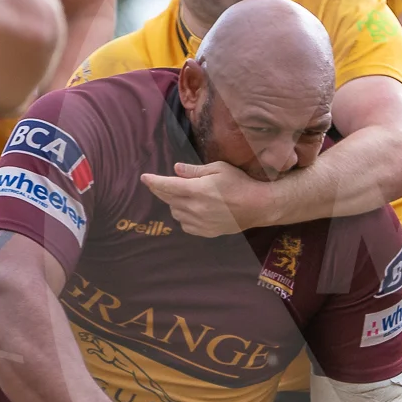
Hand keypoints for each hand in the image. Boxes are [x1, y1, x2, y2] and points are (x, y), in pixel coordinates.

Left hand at [140, 161, 264, 236]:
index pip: (167, 185)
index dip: (154, 181)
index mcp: (197, 190)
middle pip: (168, 199)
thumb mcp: (219, 169)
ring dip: (174, 204)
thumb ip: (195, 171)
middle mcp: (195, 207)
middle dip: (161, 190)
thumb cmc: (240, 183)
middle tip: (158, 184)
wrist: (258, 206)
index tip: (144, 178)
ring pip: (175, 213)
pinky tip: (191, 210)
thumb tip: (176, 169)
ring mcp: (200, 222)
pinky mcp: (206, 231)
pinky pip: (185, 225)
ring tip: (182, 197)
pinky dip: (184, 217)